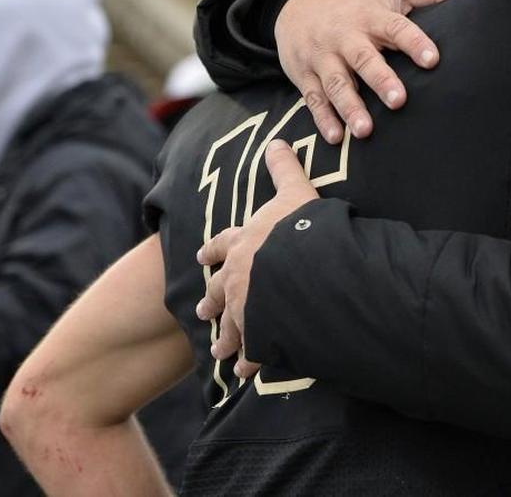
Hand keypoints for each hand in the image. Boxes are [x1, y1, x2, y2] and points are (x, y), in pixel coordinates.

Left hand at [196, 140, 319, 376]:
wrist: (309, 268)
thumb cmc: (304, 228)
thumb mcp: (296, 192)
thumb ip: (285, 168)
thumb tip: (277, 139)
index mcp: (244, 243)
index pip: (222, 245)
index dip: (213, 250)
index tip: (202, 255)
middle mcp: (239, 277)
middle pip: (219, 290)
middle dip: (212, 301)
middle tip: (202, 311)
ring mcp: (249, 308)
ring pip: (232, 326)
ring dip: (226, 339)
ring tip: (220, 353)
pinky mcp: (263, 334)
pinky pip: (254, 351)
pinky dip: (251, 361)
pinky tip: (248, 371)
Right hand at [276, 0, 456, 142]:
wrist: (295, 0)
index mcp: (372, 16)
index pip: (396, 28)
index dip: (414, 43)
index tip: (432, 60)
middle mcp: (346, 36)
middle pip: (364, 59)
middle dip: (380, 80)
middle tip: (399, 101)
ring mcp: (323, 57)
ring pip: (337, 83)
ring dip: (350, 107)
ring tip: (365, 131)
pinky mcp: (305, 75)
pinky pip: (313, 99)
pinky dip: (323, 119)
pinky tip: (336, 138)